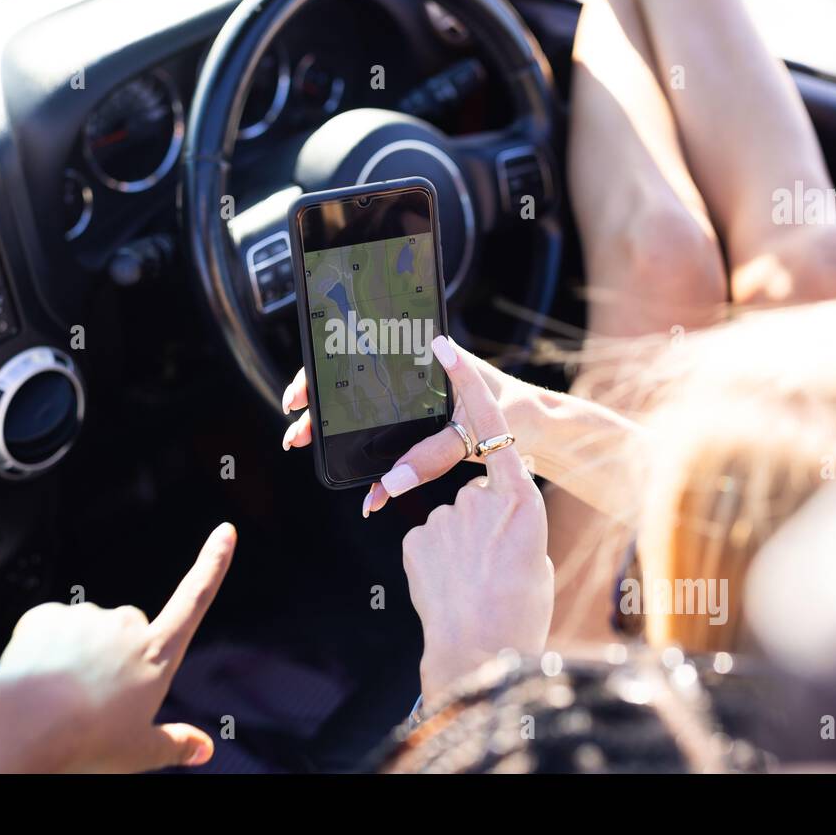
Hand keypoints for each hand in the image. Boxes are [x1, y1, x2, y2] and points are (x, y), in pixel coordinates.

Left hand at [0, 523, 236, 773]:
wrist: (24, 728)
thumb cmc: (86, 742)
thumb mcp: (140, 751)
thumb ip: (176, 744)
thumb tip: (204, 748)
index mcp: (157, 655)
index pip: (194, 600)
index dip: (213, 565)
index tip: (225, 532)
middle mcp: (126, 626)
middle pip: (128, 630)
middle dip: (114, 653)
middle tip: (94, 698)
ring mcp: (87, 618)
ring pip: (85, 632)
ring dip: (76, 654)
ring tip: (60, 697)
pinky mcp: (47, 616)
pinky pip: (48, 630)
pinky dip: (43, 651)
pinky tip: (37, 680)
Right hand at [280, 340, 543, 516]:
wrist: (539, 428)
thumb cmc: (514, 412)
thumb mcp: (476, 430)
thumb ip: (436, 454)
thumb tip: (392, 481)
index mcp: (423, 358)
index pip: (362, 352)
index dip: (325, 369)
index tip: (304, 392)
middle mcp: (413, 375)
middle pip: (351, 381)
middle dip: (316, 402)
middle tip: (296, 425)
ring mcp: (413, 400)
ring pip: (361, 409)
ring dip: (329, 426)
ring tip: (302, 440)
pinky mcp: (420, 426)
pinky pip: (383, 438)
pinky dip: (366, 457)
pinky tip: (362, 482)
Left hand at [401, 337, 552, 701]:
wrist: (484, 652)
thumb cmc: (520, 606)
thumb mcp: (532, 549)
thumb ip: (512, 514)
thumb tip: (493, 506)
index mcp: (522, 499)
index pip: (493, 426)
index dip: (467, 384)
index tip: (442, 345)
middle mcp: (482, 499)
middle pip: (473, 490)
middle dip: (479, 522)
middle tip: (492, 563)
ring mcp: (445, 516)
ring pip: (448, 517)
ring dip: (458, 544)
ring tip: (473, 581)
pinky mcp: (416, 538)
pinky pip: (428, 538)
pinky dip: (438, 558)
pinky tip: (451, 583)